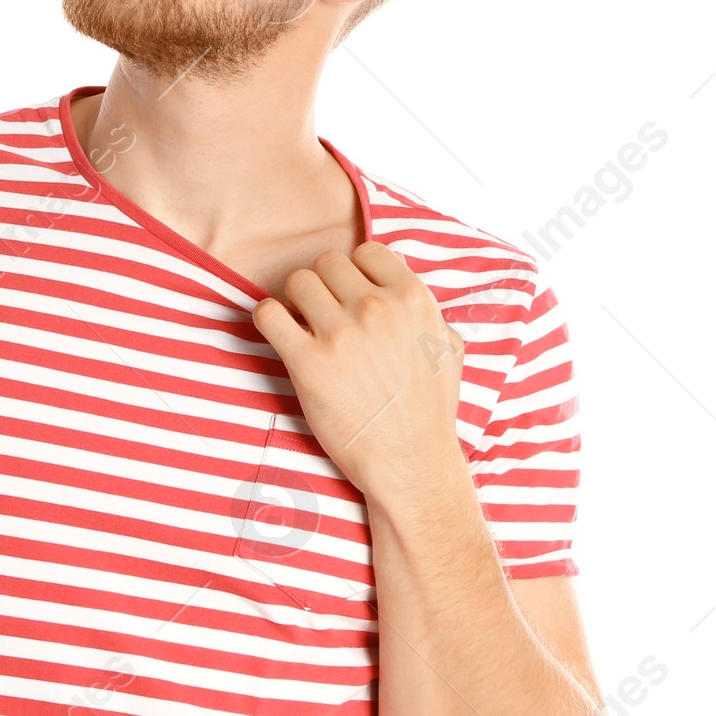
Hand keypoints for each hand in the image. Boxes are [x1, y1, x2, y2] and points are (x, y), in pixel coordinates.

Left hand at [252, 242, 465, 498]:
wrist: (411, 463)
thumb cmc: (430, 411)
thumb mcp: (448, 349)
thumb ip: (427, 310)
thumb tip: (404, 275)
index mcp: (413, 298)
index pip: (367, 252)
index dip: (355, 273)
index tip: (351, 297)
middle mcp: (376, 308)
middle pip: (327, 263)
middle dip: (324, 287)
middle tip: (325, 317)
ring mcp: (341, 333)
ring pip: (297, 281)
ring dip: (296, 303)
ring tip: (305, 329)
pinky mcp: (307, 362)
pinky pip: (268, 314)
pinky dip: (268, 320)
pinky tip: (281, 337)